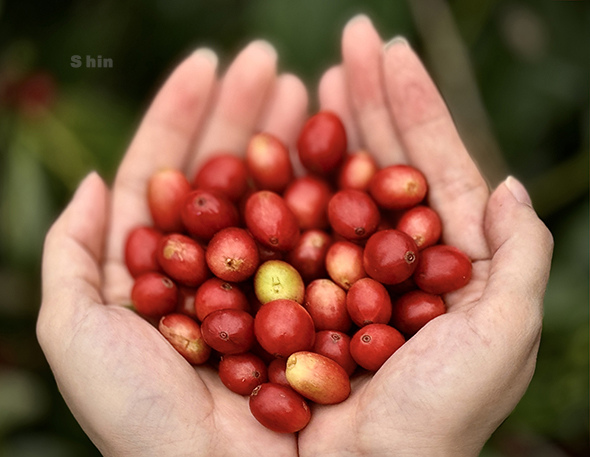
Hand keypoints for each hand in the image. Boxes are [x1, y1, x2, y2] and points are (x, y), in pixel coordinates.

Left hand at [38, 41, 307, 456]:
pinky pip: (315, 241)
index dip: (182, 116)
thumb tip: (94, 182)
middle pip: (228, 175)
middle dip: (244, 114)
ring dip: (286, 139)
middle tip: (271, 62)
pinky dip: (323, 193)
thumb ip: (70, 254)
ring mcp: (266, 283)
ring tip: (306, 89)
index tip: (209, 62)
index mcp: (159, 268)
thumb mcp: (78, 334)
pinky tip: (337, 152)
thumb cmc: (140, 421)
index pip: (168, 173)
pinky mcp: (310, 305)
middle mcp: (216, 269)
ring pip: (275, 197)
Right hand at [297, 16, 552, 456]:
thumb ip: (517, 258)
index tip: (388, 49)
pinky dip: (277, 183)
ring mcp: (333, 271)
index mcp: (442, 262)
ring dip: (324, 127)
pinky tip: (271, 144)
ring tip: (311, 76)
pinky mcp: (289, 292)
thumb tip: (510, 187)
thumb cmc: (436, 420)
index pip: (432, 164)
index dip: (414, 105)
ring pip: (329, 185)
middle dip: (366, 98)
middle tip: (348, 40)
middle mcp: (386, 260)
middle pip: (378, 162)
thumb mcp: (501, 337)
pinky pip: (282, 227)